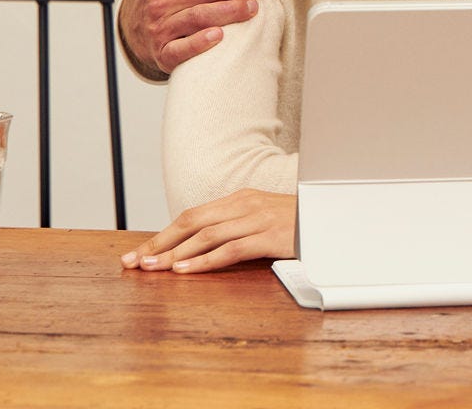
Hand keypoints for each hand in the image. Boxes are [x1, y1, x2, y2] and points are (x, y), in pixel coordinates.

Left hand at [121, 188, 297, 273]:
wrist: (336, 220)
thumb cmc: (301, 226)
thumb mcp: (265, 222)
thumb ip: (237, 229)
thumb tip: (202, 248)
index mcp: (241, 199)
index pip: (192, 216)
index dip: (163, 235)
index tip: (140, 253)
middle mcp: (245, 205)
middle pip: (191, 222)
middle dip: (159, 243)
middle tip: (134, 262)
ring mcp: (258, 218)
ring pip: (205, 235)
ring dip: (175, 254)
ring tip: (152, 269)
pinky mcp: (270, 236)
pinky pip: (230, 249)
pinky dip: (205, 261)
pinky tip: (186, 271)